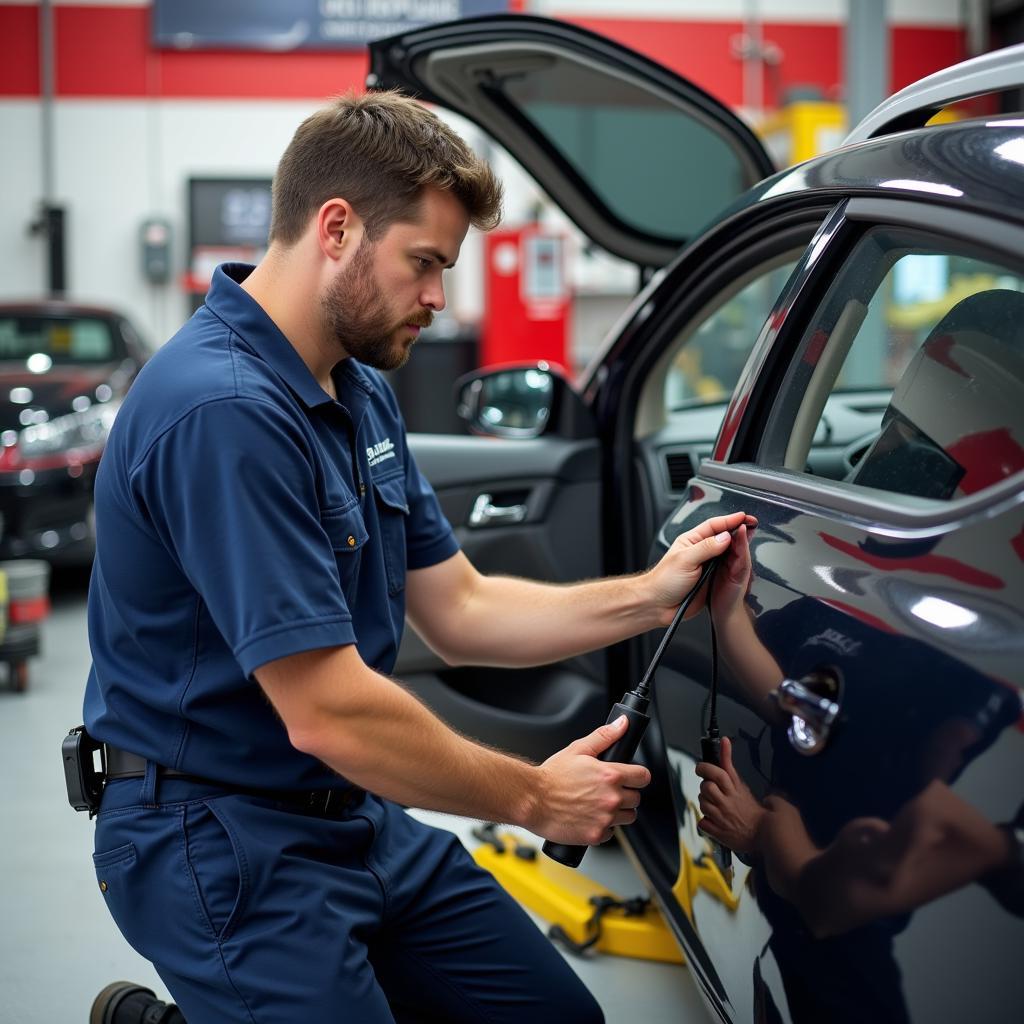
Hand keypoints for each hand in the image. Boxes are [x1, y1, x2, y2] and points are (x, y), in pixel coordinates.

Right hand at [531, 715, 651, 845]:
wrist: (532, 800)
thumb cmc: (552, 776)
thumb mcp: (578, 749)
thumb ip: (604, 736)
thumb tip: (622, 724)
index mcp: (610, 775)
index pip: (643, 776)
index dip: (637, 776)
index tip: (631, 777)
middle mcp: (611, 798)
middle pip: (636, 799)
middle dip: (625, 794)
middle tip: (607, 791)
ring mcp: (605, 818)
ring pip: (627, 817)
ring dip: (617, 812)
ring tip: (598, 805)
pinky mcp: (596, 835)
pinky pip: (611, 833)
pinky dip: (603, 827)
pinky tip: (589, 817)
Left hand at [647, 512, 756, 624]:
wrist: (659, 605)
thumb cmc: (664, 581)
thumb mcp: (685, 560)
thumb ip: (706, 548)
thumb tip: (725, 537)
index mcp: (692, 541)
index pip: (714, 525)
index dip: (730, 520)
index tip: (744, 516)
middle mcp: (701, 551)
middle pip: (723, 537)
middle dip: (738, 530)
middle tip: (752, 525)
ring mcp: (706, 564)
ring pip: (727, 551)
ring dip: (739, 545)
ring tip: (751, 538)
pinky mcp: (711, 578)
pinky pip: (727, 567)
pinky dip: (736, 561)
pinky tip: (742, 558)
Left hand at [695, 737, 763, 855]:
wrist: (768, 838)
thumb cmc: (761, 815)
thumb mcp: (750, 787)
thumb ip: (734, 767)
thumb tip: (727, 744)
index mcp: (737, 791)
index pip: (720, 772)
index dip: (707, 766)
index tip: (701, 765)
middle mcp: (728, 802)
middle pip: (707, 786)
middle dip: (705, 786)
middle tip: (709, 789)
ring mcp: (722, 817)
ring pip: (702, 803)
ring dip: (705, 803)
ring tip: (715, 806)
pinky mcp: (718, 831)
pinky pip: (702, 823)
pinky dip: (705, 822)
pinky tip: (713, 821)